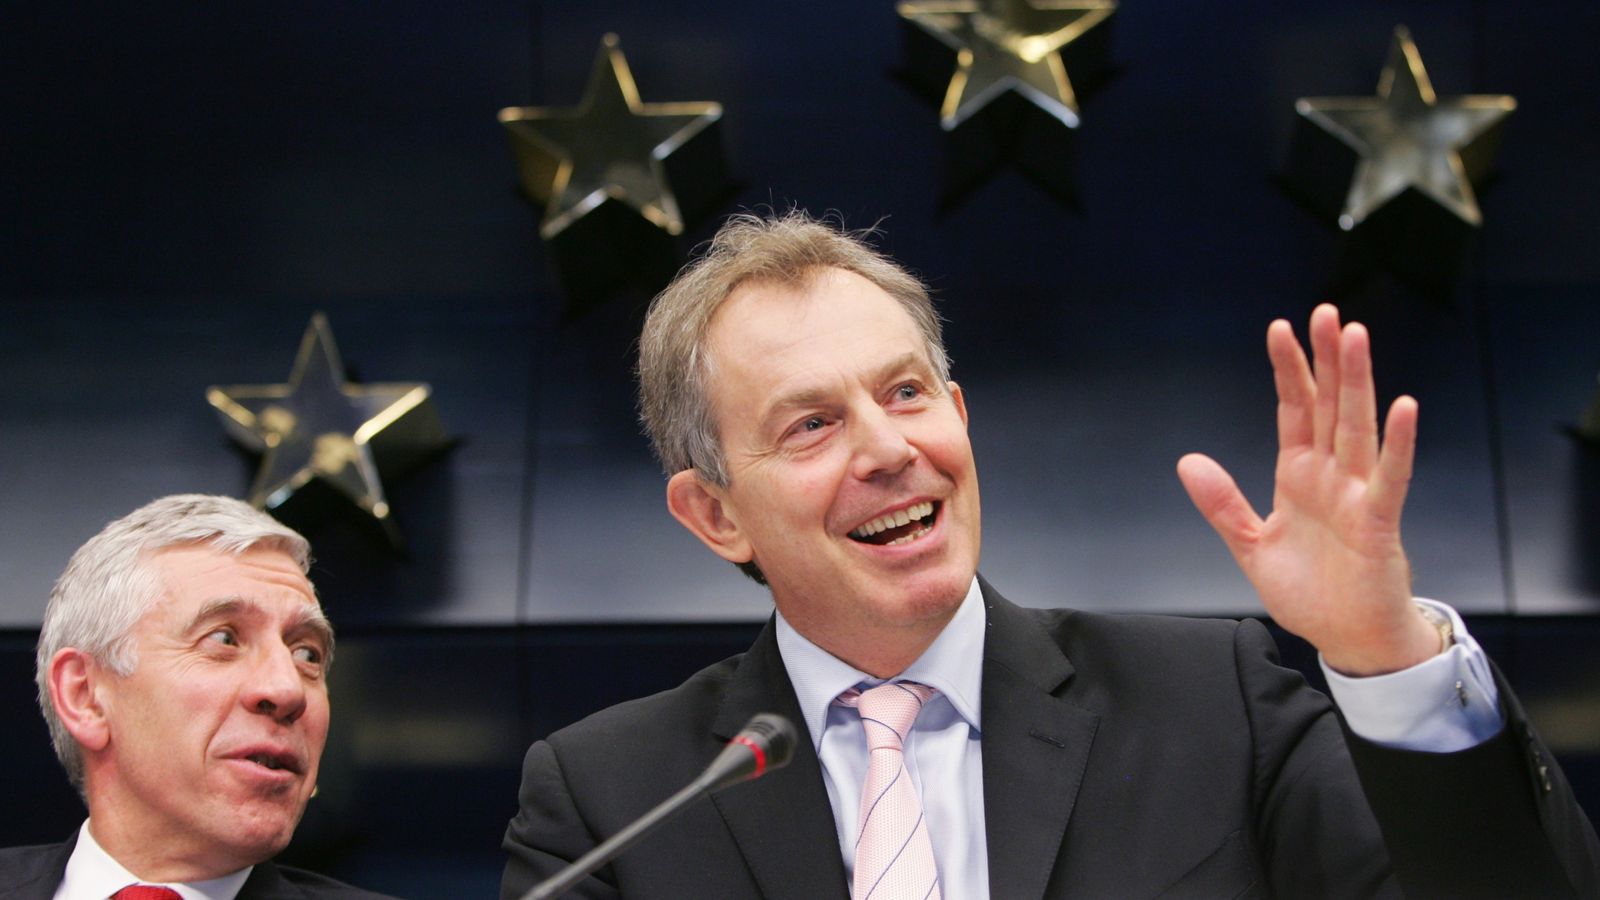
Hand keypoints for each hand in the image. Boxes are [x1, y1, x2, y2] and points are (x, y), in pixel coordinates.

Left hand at [1177, 304, 1440, 675]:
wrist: (1347, 640)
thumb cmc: (1311, 592)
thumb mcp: (1252, 545)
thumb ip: (1223, 504)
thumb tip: (1188, 461)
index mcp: (1299, 477)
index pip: (1294, 411)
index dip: (1289, 371)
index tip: (1280, 328)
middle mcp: (1331, 476)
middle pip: (1329, 405)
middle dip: (1327, 360)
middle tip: (1326, 312)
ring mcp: (1357, 495)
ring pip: (1357, 427)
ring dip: (1358, 382)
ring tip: (1356, 336)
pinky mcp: (1379, 523)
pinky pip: (1390, 477)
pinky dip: (1398, 443)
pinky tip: (1404, 406)